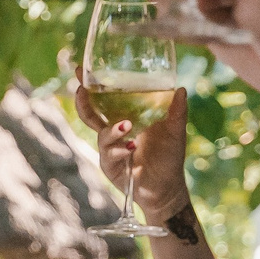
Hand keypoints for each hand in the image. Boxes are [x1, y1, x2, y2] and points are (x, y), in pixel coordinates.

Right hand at [75, 86, 189, 223]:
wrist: (167, 188)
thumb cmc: (169, 157)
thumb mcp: (175, 131)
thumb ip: (176, 111)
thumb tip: (180, 88)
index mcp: (123, 120)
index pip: (102, 101)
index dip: (90, 87)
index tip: (79, 70)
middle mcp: (112, 135)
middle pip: (89, 116)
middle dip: (83, 103)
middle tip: (82, 90)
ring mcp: (109, 152)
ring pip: (102, 136)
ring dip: (112, 131)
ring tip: (127, 126)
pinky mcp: (110, 169)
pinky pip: (110, 157)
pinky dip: (120, 151)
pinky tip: (132, 147)